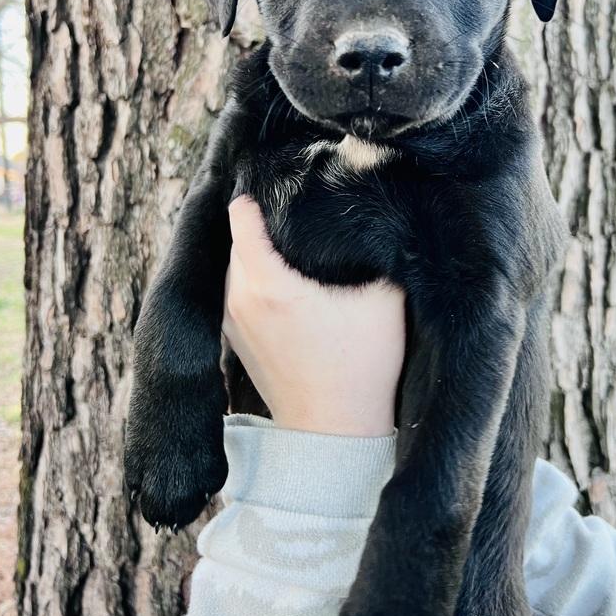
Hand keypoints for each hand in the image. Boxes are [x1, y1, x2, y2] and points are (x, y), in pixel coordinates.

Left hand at [222, 195, 404, 436]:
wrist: (336, 431)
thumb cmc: (362, 365)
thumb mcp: (383, 300)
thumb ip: (377, 252)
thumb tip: (377, 214)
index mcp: (268, 284)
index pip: (241, 217)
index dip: (258, 196)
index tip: (279, 184)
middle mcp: (239, 300)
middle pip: (236, 240)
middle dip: (259, 224)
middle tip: (291, 208)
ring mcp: (232, 323)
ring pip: (233, 268)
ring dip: (253, 254)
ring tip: (286, 243)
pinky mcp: (234, 342)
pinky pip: (234, 292)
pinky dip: (250, 279)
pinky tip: (280, 279)